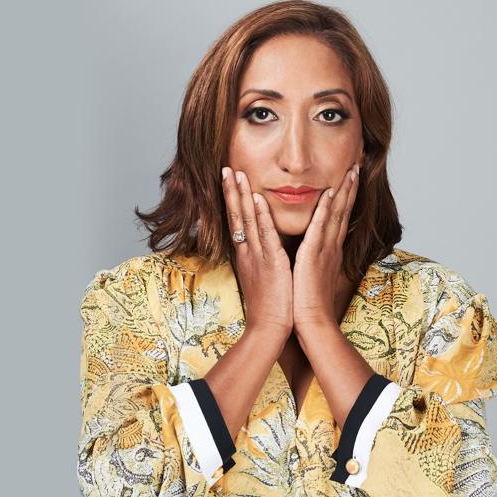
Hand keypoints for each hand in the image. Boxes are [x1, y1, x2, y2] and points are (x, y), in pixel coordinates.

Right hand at [221, 166, 293, 337]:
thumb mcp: (258, 277)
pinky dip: (260, 216)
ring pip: (247, 219)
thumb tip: (256, 250)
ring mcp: (257, 255)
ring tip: (236, 173)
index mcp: (246, 255)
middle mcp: (247, 252)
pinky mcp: (271, 262)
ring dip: (241, 195)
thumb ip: (257, 260)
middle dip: (231, 190)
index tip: (228, 180)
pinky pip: (264, 234)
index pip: (236, 221)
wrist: (268, 328)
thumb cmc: (268, 306)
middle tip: (226, 168)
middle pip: (235, 215)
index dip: (231, 199)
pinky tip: (255, 199)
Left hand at [292, 163, 359, 333]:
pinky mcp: (314, 256)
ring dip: (343, 191)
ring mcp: (325, 250)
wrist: (311, 323)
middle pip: (343, 210)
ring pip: (336, 214)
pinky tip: (329, 193)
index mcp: (329, 251)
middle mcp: (331, 247)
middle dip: (350, 187)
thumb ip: (316, 260)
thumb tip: (315, 252)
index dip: (346, 197)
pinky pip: (321, 228)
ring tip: (350, 170)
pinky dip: (325, 210)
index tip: (350, 178)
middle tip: (356, 164)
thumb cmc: (308, 304)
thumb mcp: (313, 275)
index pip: (340, 217)